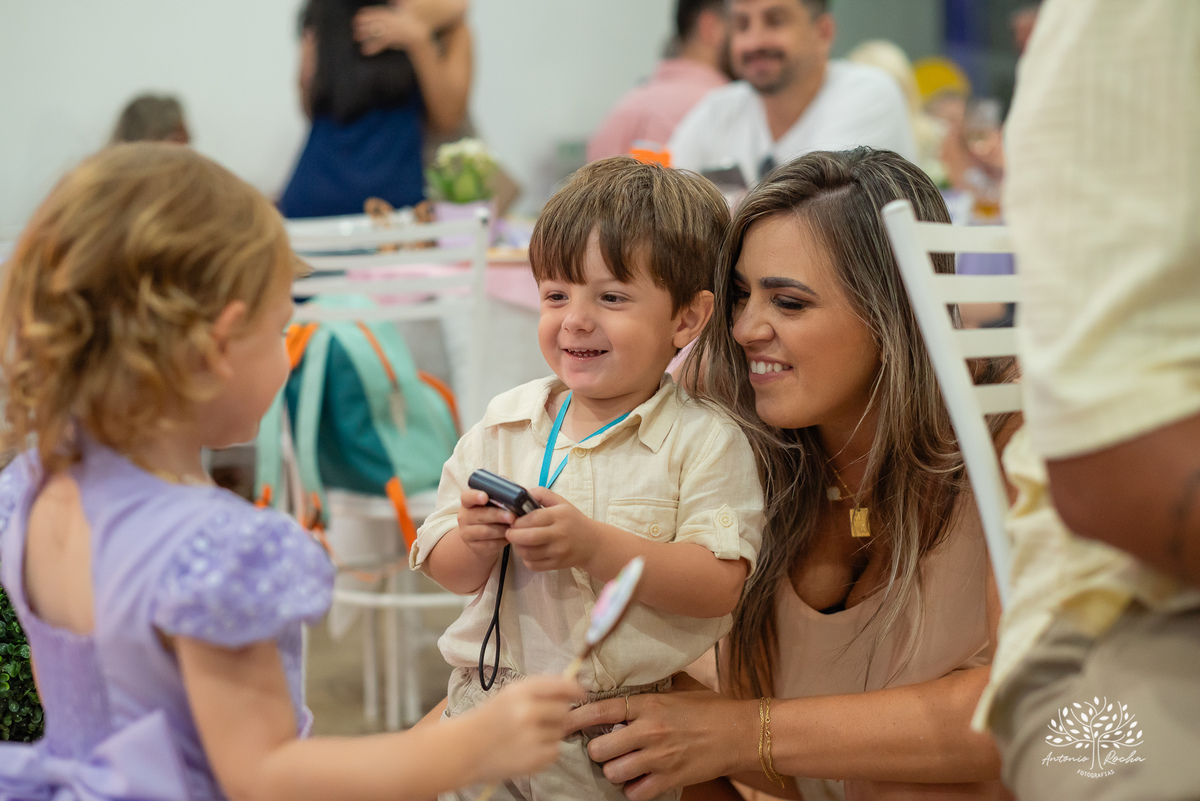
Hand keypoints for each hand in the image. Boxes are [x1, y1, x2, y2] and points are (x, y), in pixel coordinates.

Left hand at [353, 5, 431, 56]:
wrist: (419, 35)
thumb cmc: (413, 23)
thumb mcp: (406, 10)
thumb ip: (399, 4)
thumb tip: (393, 1)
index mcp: (390, 14)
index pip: (374, 13)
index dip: (365, 15)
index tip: (357, 17)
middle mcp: (388, 21)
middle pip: (371, 21)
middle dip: (361, 24)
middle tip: (353, 28)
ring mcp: (389, 29)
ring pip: (373, 31)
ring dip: (363, 34)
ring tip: (355, 38)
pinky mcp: (392, 38)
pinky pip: (379, 43)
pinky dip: (371, 47)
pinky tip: (365, 51)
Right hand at [457, 489, 512, 561]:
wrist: (482, 538)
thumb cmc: (492, 512)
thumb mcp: (495, 500)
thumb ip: (502, 491)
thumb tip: (516, 487)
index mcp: (468, 501)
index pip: (466, 496)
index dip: (475, 496)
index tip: (485, 496)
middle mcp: (463, 517)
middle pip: (480, 515)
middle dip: (498, 515)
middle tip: (512, 516)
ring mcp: (467, 533)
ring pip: (486, 532)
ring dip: (502, 529)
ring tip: (514, 527)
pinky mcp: (474, 548)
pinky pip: (490, 545)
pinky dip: (502, 541)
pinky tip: (510, 537)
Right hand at [465, 675, 583, 782]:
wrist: (463, 749)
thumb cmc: (487, 720)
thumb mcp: (509, 694)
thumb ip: (538, 689)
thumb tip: (571, 685)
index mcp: (520, 691)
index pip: (560, 685)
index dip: (575, 689)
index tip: (581, 693)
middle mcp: (527, 712)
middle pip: (564, 710)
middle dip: (557, 714)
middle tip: (540, 719)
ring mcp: (530, 737)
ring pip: (560, 732)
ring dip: (550, 734)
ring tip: (527, 736)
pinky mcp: (532, 759)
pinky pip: (555, 751)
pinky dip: (545, 751)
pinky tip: (527, 748)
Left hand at [505, 487, 597, 571]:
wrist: (593, 544)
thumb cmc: (573, 521)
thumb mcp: (561, 502)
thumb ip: (541, 494)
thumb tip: (522, 493)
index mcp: (559, 516)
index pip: (533, 518)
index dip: (518, 520)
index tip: (512, 520)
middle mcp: (559, 534)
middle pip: (528, 537)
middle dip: (513, 535)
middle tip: (510, 532)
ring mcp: (558, 552)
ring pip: (528, 553)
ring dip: (518, 547)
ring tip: (519, 541)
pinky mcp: (557, 564)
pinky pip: (533, 565)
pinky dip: (526, 559)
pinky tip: (529, 552)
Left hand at [564, 683, 754, 800]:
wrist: (739, 732)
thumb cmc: (709, 708)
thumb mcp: (677, 688)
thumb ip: (649, 689)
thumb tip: (623, 680)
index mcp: (649, 704)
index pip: (601, 709)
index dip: (576, 717)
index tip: (561, 722)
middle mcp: (650, 730)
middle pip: (600, 748)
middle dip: (598, 750)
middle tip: (605, 748)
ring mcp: (659, 757)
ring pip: (613, 772)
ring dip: (614, 771)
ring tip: (623, 764)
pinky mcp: (670, 778)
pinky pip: (635, 792)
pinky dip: (633, 789)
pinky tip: (639, 780)